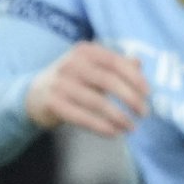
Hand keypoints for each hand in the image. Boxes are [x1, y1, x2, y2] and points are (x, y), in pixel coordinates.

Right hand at [25, 42, 151, 137]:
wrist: (35, 93)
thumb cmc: (74, 79)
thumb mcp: (93, 67)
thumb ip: (116, 64)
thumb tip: (138, 63)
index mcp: (85, 51)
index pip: (115, 62)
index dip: (135, 78)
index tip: (148, 94)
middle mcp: (71, 64)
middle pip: (108, 81)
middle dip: (130, 99)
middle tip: (144, 113)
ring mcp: (60, 83)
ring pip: (97, 102)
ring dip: (119, 117)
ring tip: (131, 126)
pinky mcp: (53, 103)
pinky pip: (82, 117)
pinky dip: (101, 127)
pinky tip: (114, 133)